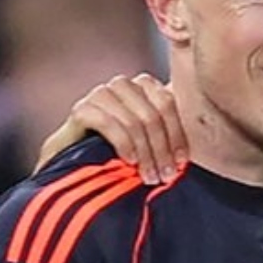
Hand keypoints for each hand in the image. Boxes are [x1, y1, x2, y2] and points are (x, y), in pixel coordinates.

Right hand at [33, 74, 189, 184]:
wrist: (73, 164)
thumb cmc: (118, 156)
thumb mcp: (150, 145)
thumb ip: (167, 138)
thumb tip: (189, 155)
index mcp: (143, 87)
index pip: (167, 102)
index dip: (177, 134)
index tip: (181, 163)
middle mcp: (122, 85)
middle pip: (151, 113)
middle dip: (161, 149)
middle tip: (163, 176)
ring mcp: (100, 95)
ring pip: (133, 119)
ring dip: (144, 152)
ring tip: (148, 175)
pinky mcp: (80, 110)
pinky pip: (108, 122)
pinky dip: (122, 143)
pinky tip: (128, 161)